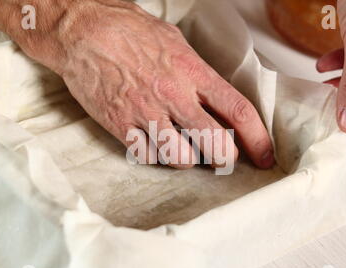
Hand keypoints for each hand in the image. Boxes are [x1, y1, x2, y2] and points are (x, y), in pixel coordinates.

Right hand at [12, 0, 274, 168]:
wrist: (81, 31)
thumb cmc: (127, 29)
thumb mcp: (174, 40)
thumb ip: (197, 71)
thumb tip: (214, 96)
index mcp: (192, 71)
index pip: (238, 110)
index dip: (257, 138)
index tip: (264, 155)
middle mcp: (174, 95)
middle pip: (216, 143)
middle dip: (227, 157)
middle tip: (225, 157)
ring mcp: (146, 113)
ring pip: (182, 158)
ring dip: (189, 159)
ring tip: (185, 148)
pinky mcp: (121, 126)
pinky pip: (148, 157)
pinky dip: (157, 157)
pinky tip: (156, 145)